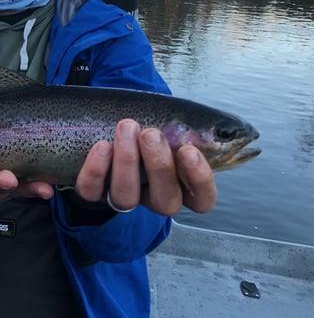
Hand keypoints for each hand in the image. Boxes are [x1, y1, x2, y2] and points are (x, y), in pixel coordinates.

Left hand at [75, 119, 216, 215]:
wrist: (107, 121)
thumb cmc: (148, 122)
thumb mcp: (173, 121)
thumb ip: (194, 125)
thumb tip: (230, 127)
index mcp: (181, 183)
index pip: (202, 199)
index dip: (199, 180)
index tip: (189, 150)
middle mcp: (153, 196)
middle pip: (165, 201)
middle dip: (159, 166)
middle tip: (151, 133)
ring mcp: (122, 196)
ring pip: (126, 197)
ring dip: (127, 161)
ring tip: (127, 127)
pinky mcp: (92, 192)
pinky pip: (91, 190)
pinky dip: (96, 169)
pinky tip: (101, 146)